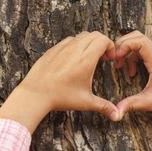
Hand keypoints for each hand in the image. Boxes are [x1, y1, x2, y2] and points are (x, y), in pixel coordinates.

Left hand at [0, 31, 119, 132]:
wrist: (35, 94)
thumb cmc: (59, 97)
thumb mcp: (85, 102)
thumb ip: (103, 106)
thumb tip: (116, 115)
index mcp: (86, 59)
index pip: (103, 40)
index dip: (110, 47)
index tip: (110, 58)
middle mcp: (75, 49)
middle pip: (94, 35)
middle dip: (102, 43)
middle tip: (103, 57)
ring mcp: (62, 47)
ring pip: (81, 36)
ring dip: (88, 43)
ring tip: (89, 58)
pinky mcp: (52, 50)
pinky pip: (67, 41)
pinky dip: (75, 45)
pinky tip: (73, 59)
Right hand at [115, 31, 151, 116]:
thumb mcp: (148, 102)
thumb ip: (131, 105)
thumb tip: (116, 113)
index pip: (139, 40)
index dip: (124, 45)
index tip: (116, 58)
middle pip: (137, 36)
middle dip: (122, 45)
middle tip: (115, 59)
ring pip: (138, 40)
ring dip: (126, 50)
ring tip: (120, 65)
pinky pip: (142, 48)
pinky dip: (132, 56)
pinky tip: (131, 72)